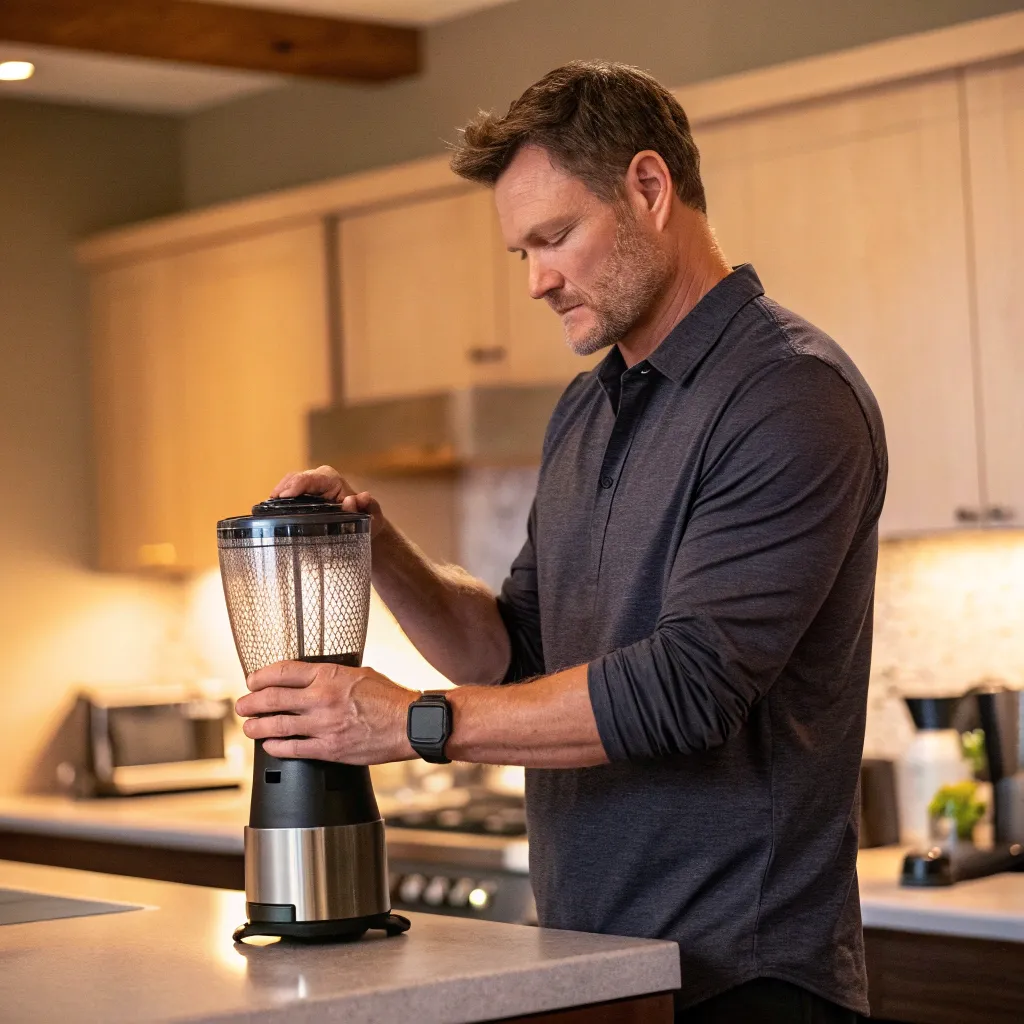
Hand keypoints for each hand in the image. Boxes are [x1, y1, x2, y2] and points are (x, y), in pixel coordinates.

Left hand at [235, 661, 418, 763]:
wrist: (410, 723)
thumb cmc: (391, 698)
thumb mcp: (361, 673)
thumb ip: (334, 675)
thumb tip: (314, 676)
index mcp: (330, 675)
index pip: (282, 672)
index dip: (261, 677)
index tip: (252, 681)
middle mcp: (322, 698)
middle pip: (272, 699)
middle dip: (250, 702)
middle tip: (242, 706)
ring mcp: (323, 725)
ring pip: (277, 725)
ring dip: (256, 726)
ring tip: (249, 727)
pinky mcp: (329, 749)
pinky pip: (293, 749)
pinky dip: (276, 746)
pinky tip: (270, 744)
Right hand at [272, 465, 384, 537]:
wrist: (365, 525)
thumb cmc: (369, 520)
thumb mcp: (371, 517)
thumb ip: (367, 507)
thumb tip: (358, 498)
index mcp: (333, 480)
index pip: (311, 478)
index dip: (297, 485)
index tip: (285, 496)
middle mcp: (320, 478)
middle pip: (295, 478)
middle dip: (282, 488)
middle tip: (270, 504)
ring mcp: (311, 486)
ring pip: (288, 483)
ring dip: (278, 493)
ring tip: (267, 508)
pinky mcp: (305, 495)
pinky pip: (288, 492)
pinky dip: (280, 499)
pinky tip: (271, 510)